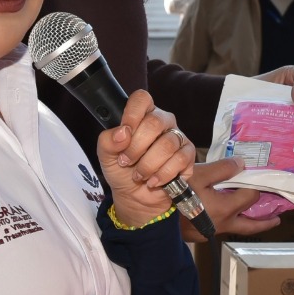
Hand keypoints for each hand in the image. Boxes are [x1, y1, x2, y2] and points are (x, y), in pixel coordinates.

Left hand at [95, 91, 194, 226]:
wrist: (135, 196)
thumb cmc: (121, 170)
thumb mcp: (105, 156)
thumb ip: (108, 141)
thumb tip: (123, 133)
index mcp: (142, 115)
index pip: (142, 98)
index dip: (133, 114)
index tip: (125, 133)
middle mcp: (162, 121)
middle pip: (154, 122)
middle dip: (137, 147)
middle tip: (126, 161)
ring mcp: (177, 137)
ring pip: (167, 145)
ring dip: (148, 165)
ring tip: (139, 175)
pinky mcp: (188, 155)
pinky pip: (180, 160)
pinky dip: (162, 174)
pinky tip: (153, 181)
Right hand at [177, 157, 281, 240]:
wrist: (153, 216)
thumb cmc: (176, 192)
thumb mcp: (199, 174)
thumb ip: (222, 168)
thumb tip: (242, 164)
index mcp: (226, 208)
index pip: (251, 197)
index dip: (258, 186)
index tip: (265, 181)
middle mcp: (223, 224)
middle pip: (251, 226)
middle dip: (266, 222)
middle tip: (277, 219)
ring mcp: (211, 232)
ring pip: (235, 228)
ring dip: (246, 223)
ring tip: (254, 217)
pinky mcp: (199, 236)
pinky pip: (219, 229)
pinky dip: (227, 222)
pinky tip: (224, 215)